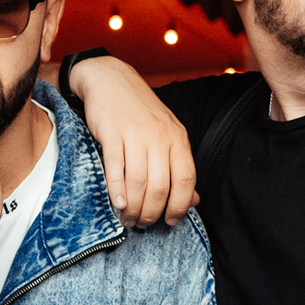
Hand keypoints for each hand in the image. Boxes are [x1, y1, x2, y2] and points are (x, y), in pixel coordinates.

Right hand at [67, 56, 197, 227]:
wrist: (111, 80)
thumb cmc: (140, 112)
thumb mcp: (167, 135)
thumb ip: (179, 166)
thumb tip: (193, 200)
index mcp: (178, 138)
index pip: (186, 179)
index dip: (180, 205)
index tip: (170, 221)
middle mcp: (160, 136)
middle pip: (161, 186)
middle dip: (151, 212)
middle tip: (142, 223)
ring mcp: (136, 134)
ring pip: (138, 181)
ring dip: (132, 207)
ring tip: (127, 218)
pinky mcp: (111, 132)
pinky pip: (116, 167)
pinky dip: (116, 190)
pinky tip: (116, 204)